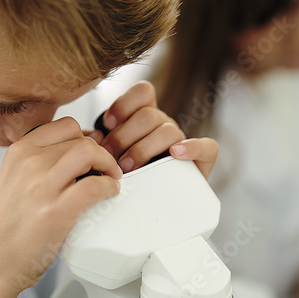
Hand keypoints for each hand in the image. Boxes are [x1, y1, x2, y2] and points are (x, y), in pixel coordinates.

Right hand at [0, 118, 122, 297]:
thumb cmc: (6, 227)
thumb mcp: (14, 180)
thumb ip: (40, 162)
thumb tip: (81, 149)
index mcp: (18, 152)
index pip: (65, 126)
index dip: (86, 138)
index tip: (91, 155)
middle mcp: (29, 163)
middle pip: (81, 139)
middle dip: (100, 154)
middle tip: (105, 171)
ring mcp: (41, 186)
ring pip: (89, 153)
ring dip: (108, 165)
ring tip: (109, 181)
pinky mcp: (56, 211)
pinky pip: (95, 185)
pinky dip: (109, 187)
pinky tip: (108, 195)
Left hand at [96, 81, 217, 177]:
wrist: (153, 205)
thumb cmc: (125, 178)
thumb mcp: (109, 155)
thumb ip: (102, 142)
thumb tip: (91, 139)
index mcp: (145, 116)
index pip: (143, 92)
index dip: (124, 104)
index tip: (107, 124)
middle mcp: (165, 125)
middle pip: (148, 115)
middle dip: (124, 136)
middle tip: (109, 156)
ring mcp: (183, 140)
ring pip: (168, 130)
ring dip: (143, 148)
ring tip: (128, 166)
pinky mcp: (202, 160)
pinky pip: (208, 146)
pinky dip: (192, 148)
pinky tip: (176, 154)